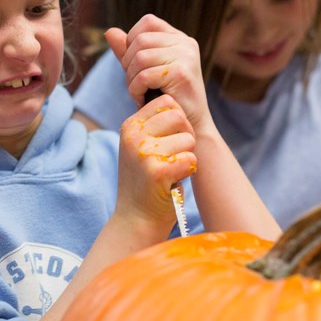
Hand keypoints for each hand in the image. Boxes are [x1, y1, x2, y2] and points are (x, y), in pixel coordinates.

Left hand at [104, 14, 212, 134]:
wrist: (191, 126)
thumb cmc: (167, 99)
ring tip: (138, 93)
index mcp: (180, 39)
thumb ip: (129, 52)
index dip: (132, 40)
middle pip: (140, 40)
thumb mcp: (146, 71)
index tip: (134, 65)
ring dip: (131, 79)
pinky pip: (144, 75)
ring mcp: (186, 57)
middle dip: (128, 64)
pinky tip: (142, 100)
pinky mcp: (181, 73)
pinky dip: (136, 90)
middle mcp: (186, 44)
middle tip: (134, 85)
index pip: (148, 22)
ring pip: (140, 57)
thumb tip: (109, 31)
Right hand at [113, 95, 196, 235]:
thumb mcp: (141, 147)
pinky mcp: (157, 171)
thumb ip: (154, 126)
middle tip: (177, 155)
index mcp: (130, 125)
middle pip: (179, 116)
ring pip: (188, 138)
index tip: (172, 140)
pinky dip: (188, 170)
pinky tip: (174, 180)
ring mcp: (143, 152)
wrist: (136, 219)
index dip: (179, 120)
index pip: (167, 102)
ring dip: (187, 156)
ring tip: (172, 170)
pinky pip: (190, 158)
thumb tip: (177, 103)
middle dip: (186, 135)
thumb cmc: (146, 182)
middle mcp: (133, 135)